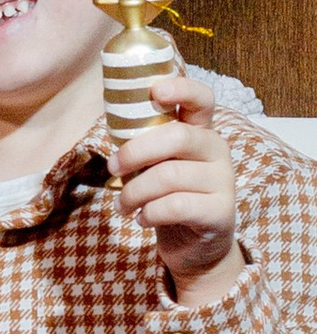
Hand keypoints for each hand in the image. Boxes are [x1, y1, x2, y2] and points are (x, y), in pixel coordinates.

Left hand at [115, 76, 244, 305]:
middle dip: (134, 153)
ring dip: (133, 192)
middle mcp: (218, 151)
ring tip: (122, 205)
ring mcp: (224, 181)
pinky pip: (175, 206)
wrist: (194, 245)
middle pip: (177, 137)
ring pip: (169, 176)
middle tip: (112, 169)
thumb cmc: (167, 195)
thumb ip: (142, 142)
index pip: (202, 99)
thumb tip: (110, 119)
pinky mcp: (221, 212)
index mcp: (200, 132)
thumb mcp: (155, 164)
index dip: (182, 89)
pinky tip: (142, 219)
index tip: (155, 90)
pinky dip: (148, 213)